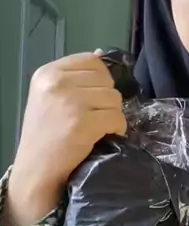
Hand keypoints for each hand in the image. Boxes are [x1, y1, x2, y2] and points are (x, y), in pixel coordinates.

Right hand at [8, 52, 125, 224]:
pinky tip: (101, 137)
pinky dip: (116, 129)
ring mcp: (69, 102)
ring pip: (114, 98)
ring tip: (97, 129)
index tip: (91, 99)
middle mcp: (56, 82)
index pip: (92, 60)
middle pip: (106, 80)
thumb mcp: (50, 97)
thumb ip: (75, 77)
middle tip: (94, 118)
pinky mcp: (82, 123)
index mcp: (47, 73)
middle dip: (106, 100)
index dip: (100, 80)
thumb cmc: (45, 136)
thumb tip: (103, 53)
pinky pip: (117, 118)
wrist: (36, 172)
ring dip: (112, 116)